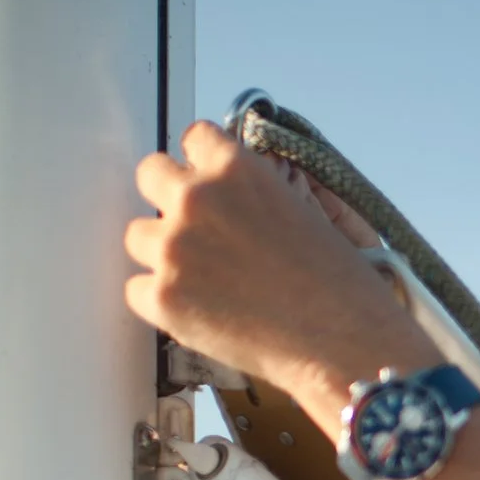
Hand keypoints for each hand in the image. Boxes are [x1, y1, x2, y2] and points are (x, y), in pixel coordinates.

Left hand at [124, 121, 437, 423]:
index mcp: (237, 168)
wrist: (343, 341)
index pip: (194, 138)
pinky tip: (198, 311)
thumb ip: (255, 192)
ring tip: (204, 281)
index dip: (203, 164)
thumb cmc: (338, 285)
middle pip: (150, 175)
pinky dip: (161, 302)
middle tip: (196, 230)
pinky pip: (136, 289)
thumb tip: (226, 194)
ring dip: (163, 253)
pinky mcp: (162, 296)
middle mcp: (198, 198)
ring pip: (138, 235)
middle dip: (169, 198)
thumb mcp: (302, 211)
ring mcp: (174, 247)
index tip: (210, 184)